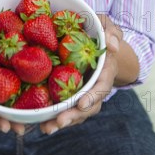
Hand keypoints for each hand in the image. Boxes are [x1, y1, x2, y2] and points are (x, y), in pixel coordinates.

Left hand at [39, 14, 121, 134]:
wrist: (95, 41)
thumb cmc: (100, 32)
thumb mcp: (107, 26)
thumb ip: (112, 32)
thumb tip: (112, 45)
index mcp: (105, 70)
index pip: (101, 86)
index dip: (92, 96)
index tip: (81, 103)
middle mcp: (96, 85)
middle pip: (89, 105)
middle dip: (75, 115)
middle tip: (59, 121)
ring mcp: (85, 91)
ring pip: (77, 111)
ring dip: (63, 121)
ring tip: (47, 128)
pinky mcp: (72, 93)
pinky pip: (66, 108)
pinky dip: (55, 116)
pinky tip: (42, 123)